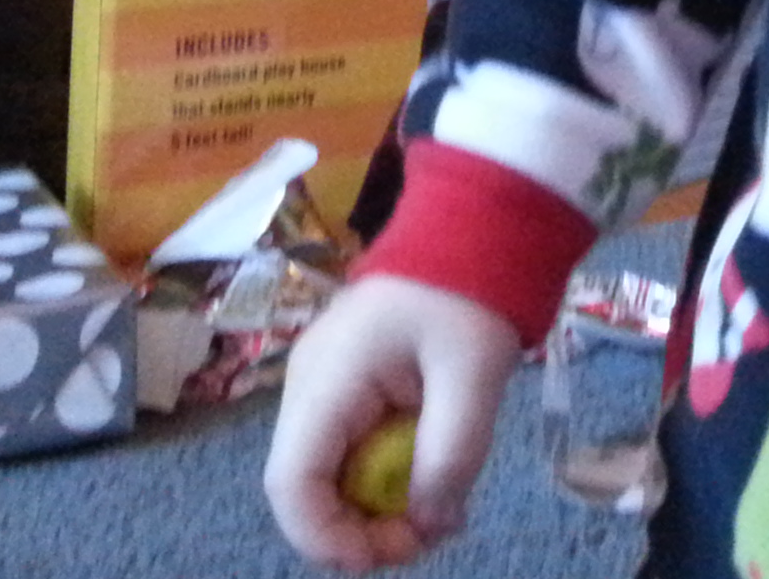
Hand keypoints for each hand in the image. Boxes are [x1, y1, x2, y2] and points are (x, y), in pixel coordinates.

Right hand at [263, 274, 521, 569]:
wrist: (478, 223)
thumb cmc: (470, 290)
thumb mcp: (474, 375)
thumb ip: (451, 454)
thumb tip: (428, 524)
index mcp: (325, 380)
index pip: (290, 483)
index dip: (326, 537)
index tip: (387, 555)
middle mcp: (309, 387)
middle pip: (308, 487)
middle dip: (360, 528)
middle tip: (427, 535)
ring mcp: (327, 385)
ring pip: (331, 474)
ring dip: (376, 506)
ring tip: (437, 512)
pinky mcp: (352, 385)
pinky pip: (353, 448)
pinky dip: (387, 474)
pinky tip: (431, 476)